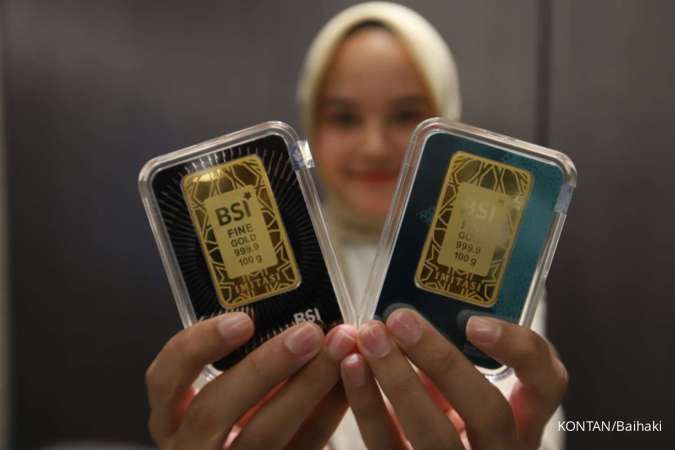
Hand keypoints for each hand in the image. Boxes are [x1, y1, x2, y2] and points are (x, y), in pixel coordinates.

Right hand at [146, 312, 357, 449]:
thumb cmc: (239, 420)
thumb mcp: (227, 392)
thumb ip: (244, 361)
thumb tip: (290, 312)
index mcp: (172, 418)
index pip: (165, 379)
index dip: (198, 346)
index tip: (242, 320)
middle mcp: (190, 445)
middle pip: (215, 409)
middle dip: (266, 366)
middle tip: (310, 332)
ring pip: (264, 433)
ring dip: (308, 386)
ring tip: (339, 350)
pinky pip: (304, 446)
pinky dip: (328, 412)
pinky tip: (349, 382)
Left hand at [340, 309, 567, 449]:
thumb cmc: (447, 427)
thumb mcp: (462, 400)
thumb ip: (450, 370)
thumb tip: (410, 319)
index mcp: (523, 421)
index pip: (547, 383)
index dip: (519, 350)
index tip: (475, 323)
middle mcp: (502, 449)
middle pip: (487, 411)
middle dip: (441, 360)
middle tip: (401, 319)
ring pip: (435, 435)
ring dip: (397, 379)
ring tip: (369, 337)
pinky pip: (388, 446)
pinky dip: (366, 403)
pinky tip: (351, 367)